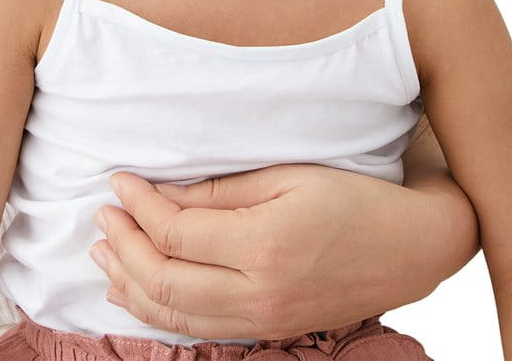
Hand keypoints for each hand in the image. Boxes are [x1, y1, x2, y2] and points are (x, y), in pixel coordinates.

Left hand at [90, 165, 452, 338]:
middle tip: (102, 214)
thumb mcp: (286, 178)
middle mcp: (261, 294)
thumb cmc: (350, 199)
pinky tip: (137, 292)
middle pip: (165, 283)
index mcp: (265, 245)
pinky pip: (201, 331)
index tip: (118, 180)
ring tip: (104, 252)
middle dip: (123, 248)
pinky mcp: (269, 332)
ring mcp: (265, 321)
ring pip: (176, 317)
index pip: (175, 234)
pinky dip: (160, 313)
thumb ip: (219, 193)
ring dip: (131, 284)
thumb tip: (158, 196)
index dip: (137, 207)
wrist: (409, 249)